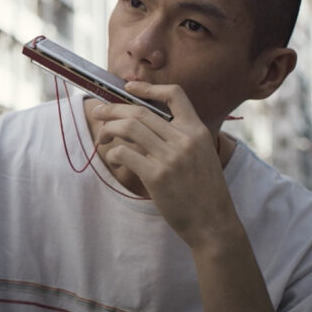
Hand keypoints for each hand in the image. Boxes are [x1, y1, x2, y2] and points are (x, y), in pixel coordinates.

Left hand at [91, 81, 241, 252]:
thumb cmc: (204, 191)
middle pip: (140, 111)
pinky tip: (114, 160)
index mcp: (197, 131)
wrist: (213, 223)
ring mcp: (171, 157)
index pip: (175, 94)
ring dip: (108, 129)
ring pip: (129, 128)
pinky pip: (125, 153)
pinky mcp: (157, 176)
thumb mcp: (202, 155)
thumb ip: (180, 138)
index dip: (148, 88)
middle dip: (113, 110)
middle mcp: (185, 139)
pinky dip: (113, 154)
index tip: (128, 88)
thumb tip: (144, 126)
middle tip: (98, 113)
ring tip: (102, 138)